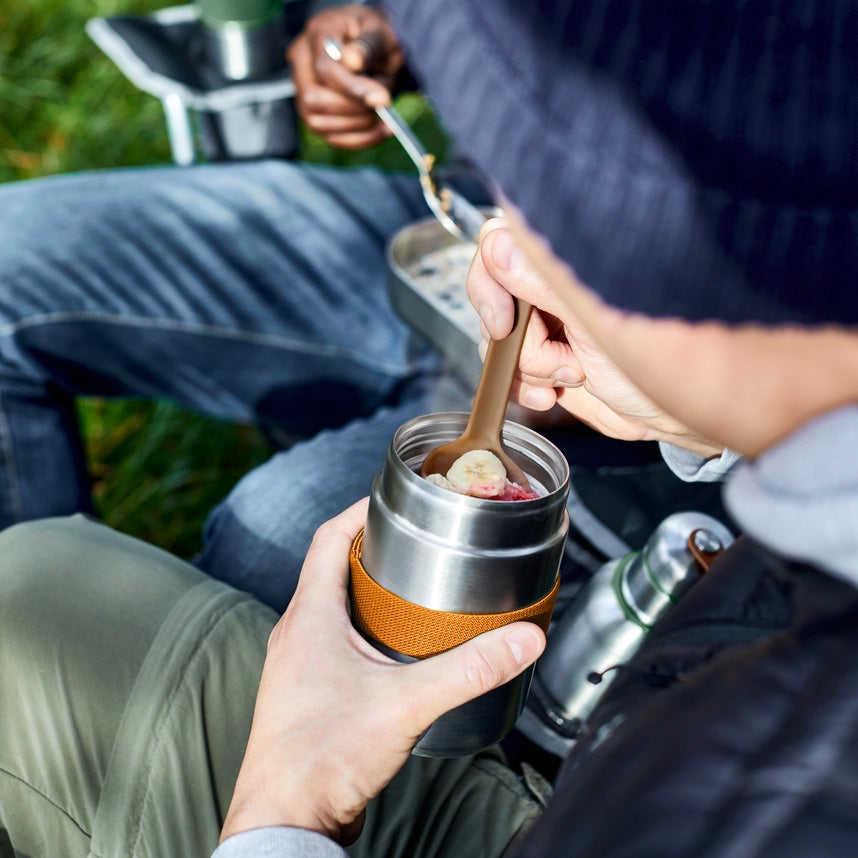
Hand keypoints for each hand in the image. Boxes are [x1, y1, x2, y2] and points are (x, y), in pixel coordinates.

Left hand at [219, 498, 544, 846]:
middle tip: (417, 541)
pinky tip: (396, 647)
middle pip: (331, 567)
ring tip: (414, 586)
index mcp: (309, 617)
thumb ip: (467, 670)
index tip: (393, 501)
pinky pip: (333, 639)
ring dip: (367, 589)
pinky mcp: (306, 691)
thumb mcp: (406, 705)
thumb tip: (523, 640)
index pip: (329, 538)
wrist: (284, 823)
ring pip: (331, 604)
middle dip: (373, 548)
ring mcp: (297, 663)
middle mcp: (296, 632)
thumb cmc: (323, 759)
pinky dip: (363, 627)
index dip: (360, 512)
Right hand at [288, 5, 402, 148]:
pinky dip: (360, 140)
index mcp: (317, 32)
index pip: (324, 69)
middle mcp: (301, 62)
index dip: (352, 88)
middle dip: (353, 109)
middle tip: (383, 103)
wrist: (372, 46)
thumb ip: (370, 44)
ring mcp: (302, 91)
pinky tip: (381, 131)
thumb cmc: (376, 37)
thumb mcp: (381, 32)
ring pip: (318, 123)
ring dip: (357, 126)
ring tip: (384, 115)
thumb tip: (354, 62)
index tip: (381, 99)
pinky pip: (331, 138)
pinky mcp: (313, 115)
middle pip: (313, 99)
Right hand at [468, 219, 723, 456]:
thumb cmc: (664, 356)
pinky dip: (527, 388)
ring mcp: (548, 319)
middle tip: (560, 361)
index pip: (496, 243)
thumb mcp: (600, 318)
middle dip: (518, 342)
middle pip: (493, 300)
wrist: (680, 407)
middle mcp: (553, 281)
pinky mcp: (546, 355)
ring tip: (574, 377)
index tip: (505, 324)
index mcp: (568, 256)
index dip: (490, 286)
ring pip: (499, 340)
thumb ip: (544, 280)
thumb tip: (498, 244)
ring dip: (529, 370)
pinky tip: (556, 393)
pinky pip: (510, 370)